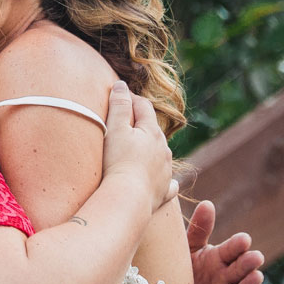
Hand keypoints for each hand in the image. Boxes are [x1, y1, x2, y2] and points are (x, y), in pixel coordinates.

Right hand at [100, 81, 175, 214]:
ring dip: (152, 149)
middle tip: (127, 121)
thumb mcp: (115, 129)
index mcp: (152, 132)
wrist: (128, 199)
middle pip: (154, 130)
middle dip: (142, 123)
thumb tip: (121, 84)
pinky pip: (168, 182)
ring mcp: (166, 170)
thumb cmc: (118, 162)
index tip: (119, 95)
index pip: (143, 107)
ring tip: (139, 150)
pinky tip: (162, 180)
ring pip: (162, 154)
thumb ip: (119, 105)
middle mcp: (164, 149)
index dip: (131, 98)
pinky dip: (164, 178)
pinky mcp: (163, 191)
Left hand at [187, 199, 264, 283]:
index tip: (244, 240)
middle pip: (241, 269)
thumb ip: (199, 230)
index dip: (238, 245)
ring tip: (256, 276)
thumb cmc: (181, 274)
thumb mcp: (188, 251)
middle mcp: (226, 279)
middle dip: (249, 263)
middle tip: (254, 257)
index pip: (232, 249)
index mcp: (219, 259)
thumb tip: (207, 203)